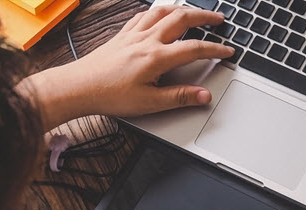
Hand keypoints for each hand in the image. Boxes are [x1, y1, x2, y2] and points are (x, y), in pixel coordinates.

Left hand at [22, 6, 234, 129]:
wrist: (77, 87)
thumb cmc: (109, 95)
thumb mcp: (149, 103)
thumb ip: (180, 97)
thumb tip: (204, 96)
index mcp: (156, 57)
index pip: (194, 49)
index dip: (215, 49)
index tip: (228, 51)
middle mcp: (146, 40)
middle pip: (181, 19)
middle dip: (204, 17)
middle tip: (219, 19)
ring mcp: (132, 35)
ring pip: (162, 11)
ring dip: (181, 9)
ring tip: (193, 12)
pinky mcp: (121, 36)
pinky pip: (143, 15)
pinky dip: (157, 11)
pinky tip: (159, 14)